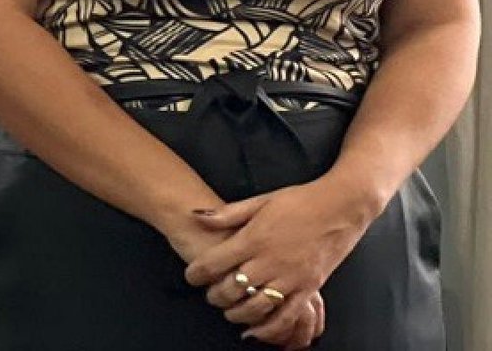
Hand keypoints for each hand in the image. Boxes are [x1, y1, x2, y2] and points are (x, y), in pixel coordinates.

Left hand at [164, 213, 323, 348]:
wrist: (340, 207)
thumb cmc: (299, 201)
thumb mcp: (259, 201)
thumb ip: (227, 214)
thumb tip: (198, 216)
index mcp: (254, 239)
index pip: (214, 263)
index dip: (197, 274)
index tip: (191, 277)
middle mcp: (270, 261)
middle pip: (232, 289)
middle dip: (215, 295)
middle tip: (210, 295)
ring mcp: (291, 277)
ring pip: (256, 306)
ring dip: (237, 314)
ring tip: (229, 311)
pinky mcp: (310, 287)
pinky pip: (287, 316)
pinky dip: (270, 329)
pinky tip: (257, 331)